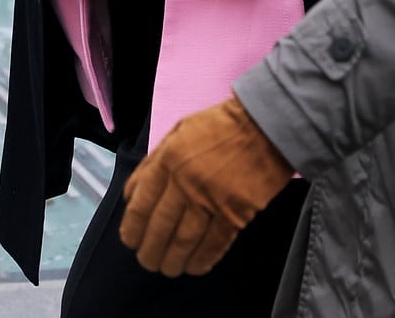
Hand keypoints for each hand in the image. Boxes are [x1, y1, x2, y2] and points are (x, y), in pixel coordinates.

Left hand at [118, 94, 292, 276]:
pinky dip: (203, 259)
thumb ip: (153, 163)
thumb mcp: (177, 133)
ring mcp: (211, 199)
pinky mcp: (236, 212)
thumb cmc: (218, 127)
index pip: (141, 203)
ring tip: (168, 269)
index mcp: (167, 160)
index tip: (130, 241)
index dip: (133, 228)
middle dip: (151, 250)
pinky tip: (195, 267)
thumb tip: (132, 195)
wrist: (264, 125)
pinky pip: (215, 243)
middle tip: (148, 262)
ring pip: (185, 240)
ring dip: (174, 260)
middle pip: (160, 227)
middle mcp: (185, 181)